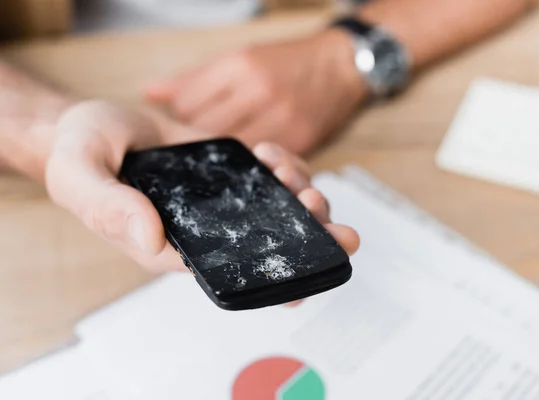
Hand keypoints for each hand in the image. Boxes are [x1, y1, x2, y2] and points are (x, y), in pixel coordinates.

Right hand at [45, 100, 359, 272]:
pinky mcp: (229, 174)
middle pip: (267, 245)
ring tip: (290, 173)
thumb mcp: (79, 177)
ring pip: (276, 211)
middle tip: (312, 203)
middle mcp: (205, 231)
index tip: (306, 254)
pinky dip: (281, 167)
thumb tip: (151, 239)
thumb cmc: (80, 155)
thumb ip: (108, 207)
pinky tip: (271, 154)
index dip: (276, 272)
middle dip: (305, 232)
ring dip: (298, 195)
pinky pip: (267, 179)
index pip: (232, 273)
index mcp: (172, 247)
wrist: (94, 126)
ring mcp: (221, 202)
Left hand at [145, 30, 367, 154]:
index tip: (181, 129)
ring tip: (225, 161)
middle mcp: (260, 92)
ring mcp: (282, 119)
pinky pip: (264, 164)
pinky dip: (252, 167)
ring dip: (226, 160)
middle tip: (198, 152)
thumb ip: (193, 78)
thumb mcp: (239, 57)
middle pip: (208, 132)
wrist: (340, 67)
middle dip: (197, 145)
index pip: (188, 105)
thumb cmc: (286, 62)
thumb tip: (150, 93)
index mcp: (240, 67)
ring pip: (235, 152)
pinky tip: (249, 165)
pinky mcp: (300, 141)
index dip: (179, 121)